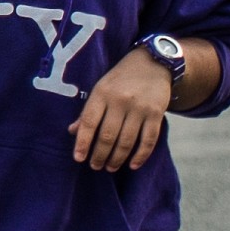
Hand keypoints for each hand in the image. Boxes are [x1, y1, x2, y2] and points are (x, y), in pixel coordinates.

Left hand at [71, 48, 173, 172]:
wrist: (152, 63)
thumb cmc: (121, 79)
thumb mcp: (101, 88)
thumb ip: (89, 111)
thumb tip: (73, 132)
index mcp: (102, 93)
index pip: (89, 122)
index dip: (83, 142)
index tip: (78, 158)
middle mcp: (120, 100)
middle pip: (108, 136)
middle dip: (100, 155)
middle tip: (95, 166)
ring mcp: (140, 108)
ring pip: (126, 141)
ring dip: (117, 158)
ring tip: (110, 167)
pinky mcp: (156, 114)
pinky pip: (148, 140)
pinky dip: (140, 155)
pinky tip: (133, 165)